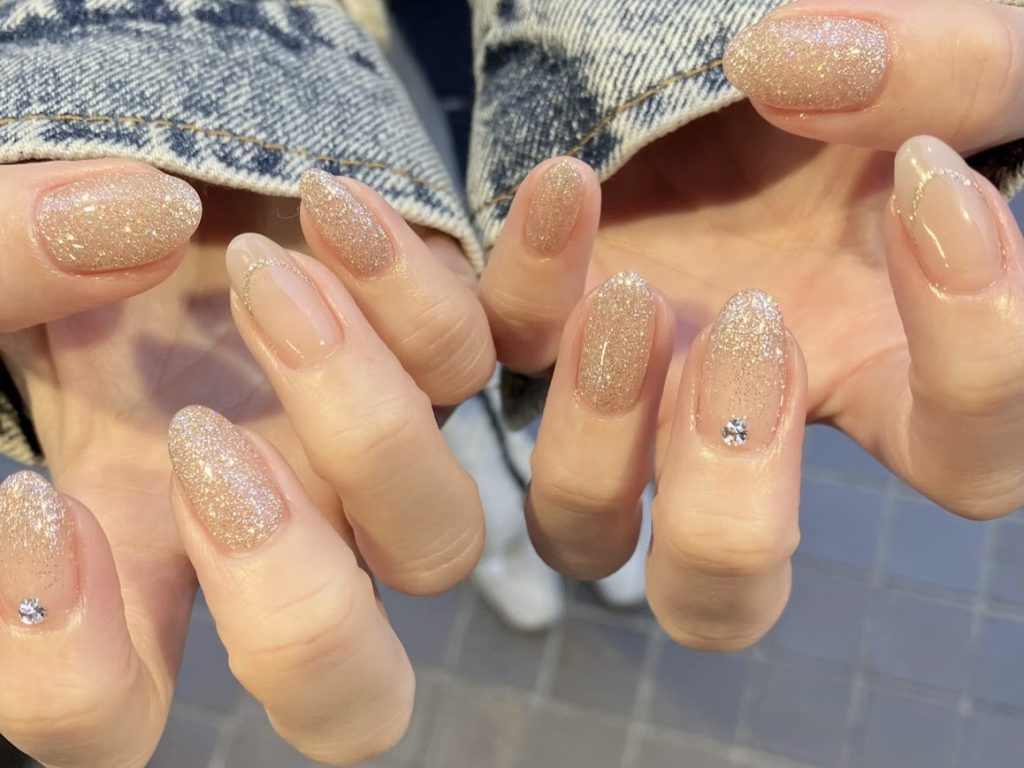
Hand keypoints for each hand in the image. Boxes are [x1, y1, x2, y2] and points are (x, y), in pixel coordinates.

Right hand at [0, 161, 493, 765]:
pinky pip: (484, 350)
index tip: (40, 506)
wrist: (184, 161)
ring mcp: (373, 452)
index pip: (119, 718)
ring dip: (362, 422)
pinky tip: (331, 206)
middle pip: (353, 699)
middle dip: (293, 607)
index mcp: (142, 550)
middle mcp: (277, 530)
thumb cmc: (76, 240)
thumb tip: (135, 226)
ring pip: (442, 538)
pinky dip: (418, 286)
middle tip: (202, 443)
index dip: (75, 669)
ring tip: (256, 277)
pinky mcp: (435, 349)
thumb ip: (12, 265)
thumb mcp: (9, 269)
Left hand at [479, 0, 1023, 649]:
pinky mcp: (542, 318)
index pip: (962, 464)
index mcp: (882, 375)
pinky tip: (565, 187)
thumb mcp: (956, 62)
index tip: (926, 193)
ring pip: (578, 532)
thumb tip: (809, 71)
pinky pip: (496, 347)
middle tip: (752, 328)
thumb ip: (951, 71)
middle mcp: (744, 417)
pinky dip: (523, 283)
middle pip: (719, 597)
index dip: (970, 361)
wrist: (730, 41)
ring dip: (596, 440)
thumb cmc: (870, 72)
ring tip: (634, 296)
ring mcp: (629, 386)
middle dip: (728, 499)